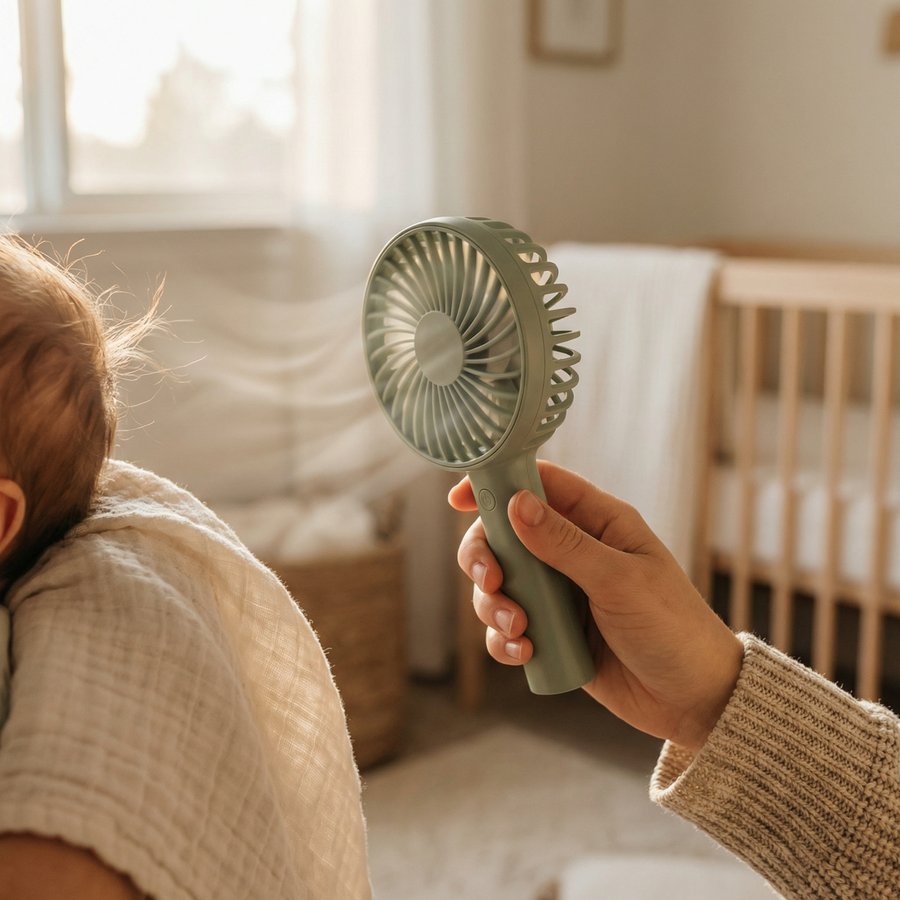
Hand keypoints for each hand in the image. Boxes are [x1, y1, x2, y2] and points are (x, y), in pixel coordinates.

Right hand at [449, 461, 742, 751]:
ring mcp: (560, 594)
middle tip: (490, 580)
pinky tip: (524, 653)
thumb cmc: (673, 629)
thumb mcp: (620, 581)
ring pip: (500, 584)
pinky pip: (508, 628)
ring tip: (519, 630)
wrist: (694, 701)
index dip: (498, 484)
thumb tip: (517, 504)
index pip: (540, 485)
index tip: (458, 499)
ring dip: (494, 605)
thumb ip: (566, 544)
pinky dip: (504, 639)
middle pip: (505, 536)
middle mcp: (573, 552)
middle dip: (486, 557)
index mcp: (599, 523)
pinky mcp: (552, 633)